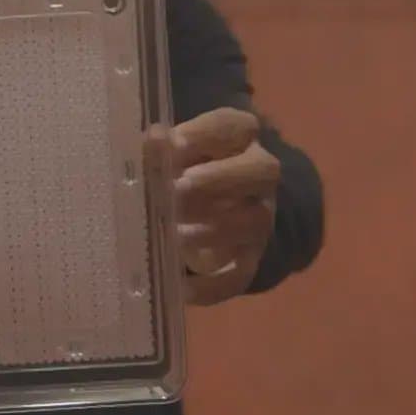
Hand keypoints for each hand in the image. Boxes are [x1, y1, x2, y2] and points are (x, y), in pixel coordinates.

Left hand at [169, 108, 279, 305]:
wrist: (205, 212)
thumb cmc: (180, 169)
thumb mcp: (169, 155)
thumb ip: (160, 148)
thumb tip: (152, 138)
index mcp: (238, 137)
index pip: (235, 125)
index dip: (205, 134)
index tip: (172, 145)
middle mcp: (259, 174)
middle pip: (263, 169)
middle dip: (220, 179)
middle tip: (178, 190)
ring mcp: (260, 217)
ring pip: (255, 221)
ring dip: (214, 229)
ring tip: (174, 235)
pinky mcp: (250, 258)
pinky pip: (241, 274)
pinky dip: (212, 287)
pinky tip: (181, 289)